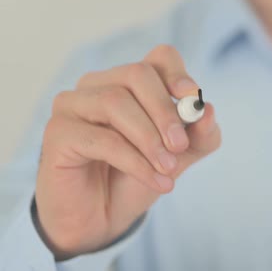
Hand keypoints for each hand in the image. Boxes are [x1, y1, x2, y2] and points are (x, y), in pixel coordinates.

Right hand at [34, 45, 220, 259]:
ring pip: (115, 102)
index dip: (178, 74)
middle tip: (181, 145)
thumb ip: (201, 134)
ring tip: (169, 169)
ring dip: (149, 139)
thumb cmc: (138, 175)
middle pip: (137, 74)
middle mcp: (99, 84)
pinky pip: (101, 138)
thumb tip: (208, 111)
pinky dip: (135, 162)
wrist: (103, 217)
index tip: (193, 100)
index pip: (159, 58)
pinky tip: (156, 181)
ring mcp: (73, 104)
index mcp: (132, 82)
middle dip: (165, 111)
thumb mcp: (181, 155)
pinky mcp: (58, 132)